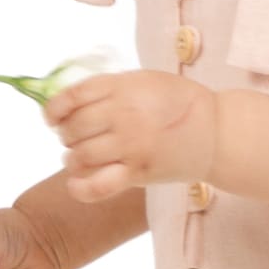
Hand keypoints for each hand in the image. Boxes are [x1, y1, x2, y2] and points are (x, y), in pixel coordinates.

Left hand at [41, 67, 214, 199]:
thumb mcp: (144, 80)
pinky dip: (80, 188)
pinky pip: (98, 185)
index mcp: (122, 87)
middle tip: (76, 138)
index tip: (52, 117)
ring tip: (80, 157)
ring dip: (73, 158)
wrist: (217, 132)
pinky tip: (75, 183)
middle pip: (72, 128)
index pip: (71, 98)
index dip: (53, 110)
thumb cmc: (179, 102)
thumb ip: (109, 88)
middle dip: (67, 134)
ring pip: (79, 156)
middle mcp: (123, 115)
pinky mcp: (138, 172)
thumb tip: (71, 102)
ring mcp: (130, 145)